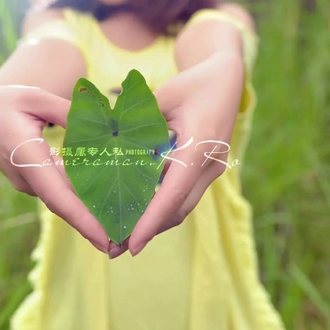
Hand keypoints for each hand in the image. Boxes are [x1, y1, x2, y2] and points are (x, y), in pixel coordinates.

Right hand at [0, 84, 117, 255]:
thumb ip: (67, 111)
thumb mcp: (37, 97)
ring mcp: (28, 183)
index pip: (57, 195)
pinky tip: (108, 202)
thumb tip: (100, 124)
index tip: (105, 239)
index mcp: (26, 157)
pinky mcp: (33, 182)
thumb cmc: (7, 102)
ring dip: (92, 213)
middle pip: (65, 206)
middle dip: (95, 226)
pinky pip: (60, 192)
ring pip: (64, 200)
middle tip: (127, 242)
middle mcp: (27, 177)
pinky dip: (83, 198)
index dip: (82, 219)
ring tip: (124, 225)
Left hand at [110, 50, 245, 257]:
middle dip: (147, 231)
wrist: (227, 80)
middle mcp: (210, 163)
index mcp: (201, 144)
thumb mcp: (164, 94)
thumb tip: (103, 139)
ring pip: (181, 206)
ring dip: (153, 223)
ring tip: (119, 239)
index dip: (151, 220)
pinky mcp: (206, 171)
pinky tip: (135, 214)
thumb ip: (138, 119)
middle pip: (178, 208)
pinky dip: (159, 206)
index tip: (132, 243)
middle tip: (112, 249)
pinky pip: (182, 195)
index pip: (174, 191)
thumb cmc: (193, 83)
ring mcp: (211, 169)